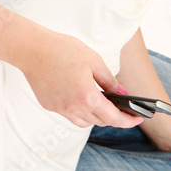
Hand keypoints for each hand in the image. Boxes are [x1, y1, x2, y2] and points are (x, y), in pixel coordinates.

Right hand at [18, 29, 142, 128]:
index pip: (112, 117)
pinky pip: (70, 115)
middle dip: (113, 116)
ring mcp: (60, 109)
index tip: (137, 118)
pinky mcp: (50, 105)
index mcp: (87, 96)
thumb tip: (121, 93)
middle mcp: (73, 107)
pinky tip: (82, 98)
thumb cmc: (62, 49)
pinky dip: (80, 111)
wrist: (32, 49)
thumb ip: (109, 80)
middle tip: (123, 107)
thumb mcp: (93, 60)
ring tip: (103, 102)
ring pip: (84, 121)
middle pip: (99, 121)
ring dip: (96, 116)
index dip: (128, 120)